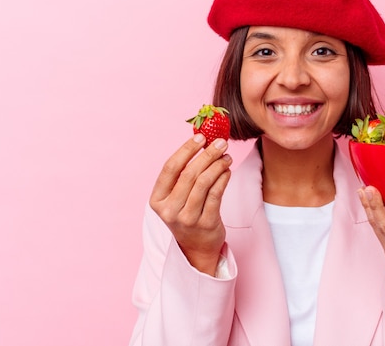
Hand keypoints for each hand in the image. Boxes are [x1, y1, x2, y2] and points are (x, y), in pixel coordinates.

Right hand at [149, 135, 232, 274]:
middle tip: (221, 143)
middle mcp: (169, 210)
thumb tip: (203, 141)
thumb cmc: (186, 213)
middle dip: (207, 155)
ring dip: (218, 165)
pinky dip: (223, 179)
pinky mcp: (206, 224)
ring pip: (204, 183)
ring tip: (226, 157)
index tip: (200, 137)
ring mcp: (187, 219)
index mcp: (157, 200)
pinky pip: (216, 194)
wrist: (196, 246)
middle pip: (189, 174)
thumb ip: (184, 173)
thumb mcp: (177, 196)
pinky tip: (227, 171)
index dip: (186, 150)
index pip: (170, 168)